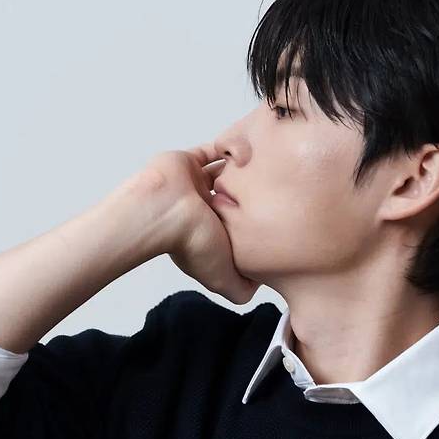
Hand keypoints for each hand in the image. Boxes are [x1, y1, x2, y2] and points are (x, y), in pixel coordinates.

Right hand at [133, 143, 260, 304]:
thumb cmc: (190, 243)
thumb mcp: (223, 279)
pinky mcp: (187, 162)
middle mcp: (199, 211)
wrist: (163, 212)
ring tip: (264, 166)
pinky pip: (210, 150)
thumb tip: (258, 285)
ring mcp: (192, 186)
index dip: (252, 227)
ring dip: (239, 170)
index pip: (233, 231)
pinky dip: (226, 148)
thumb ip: (240, 289)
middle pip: (230, 201)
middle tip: (275, 189)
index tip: (274, 223)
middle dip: (250, 195)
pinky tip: (244, 151)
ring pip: (221, 175)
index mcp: (206, 235)